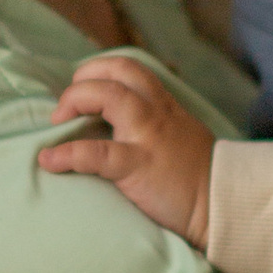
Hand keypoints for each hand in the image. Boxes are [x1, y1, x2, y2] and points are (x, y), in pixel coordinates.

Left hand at [39, 53, 213, 243]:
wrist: (222, 204)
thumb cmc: (198, 176)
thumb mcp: (180, 134)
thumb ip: (155, 123)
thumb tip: (118, 125)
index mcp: (164, 105)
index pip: (130, 68)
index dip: (98, 70)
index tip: (82, 89)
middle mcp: (155, 113)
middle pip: (118, 70)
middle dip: (83, 78)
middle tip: (65, 106)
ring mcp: (147, 137)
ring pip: (109, 96)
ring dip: (74, 100)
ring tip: (57, 121)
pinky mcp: (138, 166)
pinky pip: (95, 153)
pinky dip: (67, 154)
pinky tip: (49, 160)